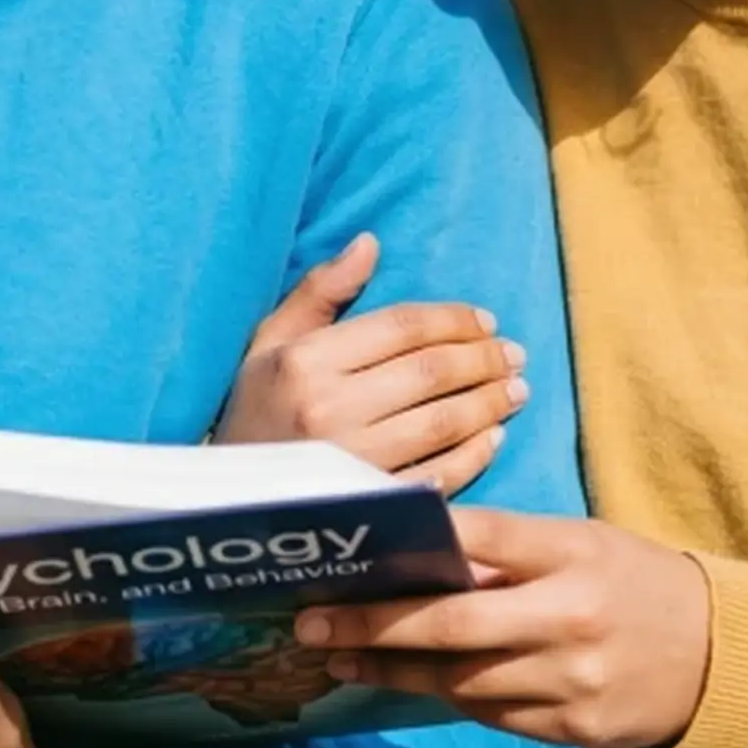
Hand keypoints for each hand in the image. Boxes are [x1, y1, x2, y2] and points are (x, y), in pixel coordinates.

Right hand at [213, 231, 529, 491]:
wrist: (231, 498)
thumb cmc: (255, 410)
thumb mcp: (269, 343)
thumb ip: (319, 291)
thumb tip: (370, 242)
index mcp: (306, 361)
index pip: (401, 326)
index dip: (453, 319)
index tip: (486, 320)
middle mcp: (328, 409)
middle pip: (430, 372)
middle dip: (483, 359)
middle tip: (514, 354)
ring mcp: (350, 461)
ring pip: (442, 422)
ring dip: (489, 403)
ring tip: (516, 390)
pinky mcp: (369, 504)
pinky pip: (438, 476)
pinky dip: (475, 455)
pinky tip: (494, 437)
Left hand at [296, 506, 713, 747]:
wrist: (719, 656)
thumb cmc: (634, 582)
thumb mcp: (582, 544)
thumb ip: (508, 552)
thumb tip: (414, 554)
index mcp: (571, 552)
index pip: (476, 540)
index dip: (405, 548)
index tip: (346, 557)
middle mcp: (569, 617)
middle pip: (452, 624)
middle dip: (372, 626)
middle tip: (310, 625)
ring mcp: (571, 680)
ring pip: (460, 680)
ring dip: (392, 670)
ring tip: (338, 659)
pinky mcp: (572, 730)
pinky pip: (489, 713)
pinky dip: (445, 696)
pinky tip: (405, 681)